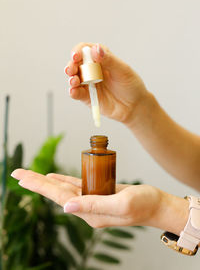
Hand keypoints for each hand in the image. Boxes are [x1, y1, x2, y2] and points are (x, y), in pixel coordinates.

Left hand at [11, 169, 187, 232]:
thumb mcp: (122, 204)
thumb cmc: (144, 203)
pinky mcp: (98, 193)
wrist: (157, 204)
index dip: (40, 186)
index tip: (22, 178)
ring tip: (30, 176)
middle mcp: (88, 208)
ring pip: (64, 189)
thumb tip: (67, 207)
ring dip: (46, 181)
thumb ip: (95, 206)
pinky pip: (76, 186)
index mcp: (91, 213)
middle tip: (18, 174)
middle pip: (57, 193)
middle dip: (36, 182)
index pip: (59, 197)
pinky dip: (63, 180)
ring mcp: (92, 201)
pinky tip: (53, 177)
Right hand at [64, 43, 149, 124]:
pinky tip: (74, 91)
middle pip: (76, 64)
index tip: (76, 56)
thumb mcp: (123, 71)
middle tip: (71, 70)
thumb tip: (95, 49)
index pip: (85, 50)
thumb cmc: (131, 85)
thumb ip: (109, 60)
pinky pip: (76, 93)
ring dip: (71, 78)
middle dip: (71, 65)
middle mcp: (92, 69)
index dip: (78, 51)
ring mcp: (88, 83)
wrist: (134, 106)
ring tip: (74, 82)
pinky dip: (73, 92)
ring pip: (74, 78)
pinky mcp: (87, 96)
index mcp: (100, 58)